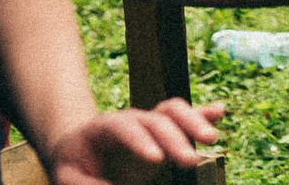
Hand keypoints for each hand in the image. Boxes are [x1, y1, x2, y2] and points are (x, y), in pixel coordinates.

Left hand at [44, 99, 224, 184]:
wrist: (79, 152)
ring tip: (212, 137)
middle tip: (190, 161)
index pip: (124, 127)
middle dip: (174, 137)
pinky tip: (221, 111)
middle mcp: (132, 120)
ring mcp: (149, 125)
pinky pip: (184, 118)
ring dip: (193, 121)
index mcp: (105, 128)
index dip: (140, 141)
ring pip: (173, 111)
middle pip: (155, 119)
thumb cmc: (73, 165)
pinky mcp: (163, 136)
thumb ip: (85, 184)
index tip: (156, 160)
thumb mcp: (68, 176)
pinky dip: (203, 113)